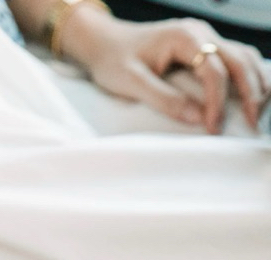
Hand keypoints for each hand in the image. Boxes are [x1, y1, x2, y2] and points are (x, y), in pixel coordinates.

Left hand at [62, 12, 270, 132]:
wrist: (104, 42)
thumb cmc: (113, 60)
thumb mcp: (132, 82)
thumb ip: (163, 99)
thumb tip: (195, 119)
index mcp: (184, 37)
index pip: (214, 70)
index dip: (217, 102)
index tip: (213, 128)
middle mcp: (200, 32)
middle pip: (239, 61)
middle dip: (250, 93)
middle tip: (252, 124)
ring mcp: (204, 37)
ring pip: (243, 57)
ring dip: (254, 84)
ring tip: (256, 114)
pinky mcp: (201, 47)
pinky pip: (233, 59)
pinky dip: (246, 77)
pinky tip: (249, 96)